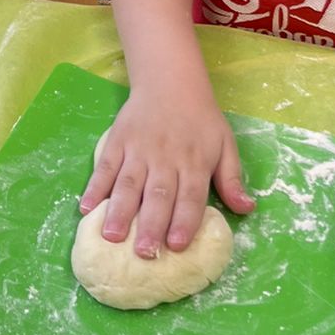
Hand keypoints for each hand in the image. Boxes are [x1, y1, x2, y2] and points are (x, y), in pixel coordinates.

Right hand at [79, 88, 254, 258]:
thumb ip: (232, 179)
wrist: (170, 81)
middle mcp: (165, 158)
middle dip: (151, 225)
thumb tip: (247, 209)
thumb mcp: (225, 145)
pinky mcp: (117, 142)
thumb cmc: (200, 119)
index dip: (184, 221)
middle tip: (144, 253)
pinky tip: (87, 207)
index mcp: (194, 162)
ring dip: (119, 211)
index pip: (190, 197)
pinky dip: (95, 187)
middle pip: (158, 195)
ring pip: (129, 184)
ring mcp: (138, 150)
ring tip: (111, 237)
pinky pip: (105, 167)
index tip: (176, 246)